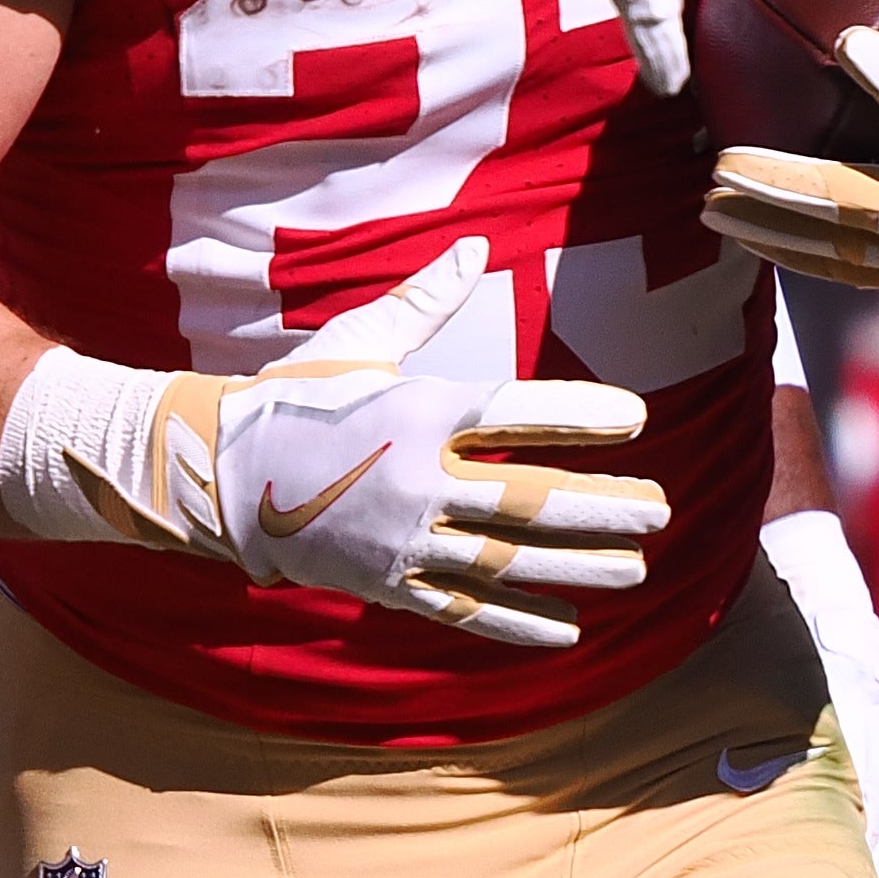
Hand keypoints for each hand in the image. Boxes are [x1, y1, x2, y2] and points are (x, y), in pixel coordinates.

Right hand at [15, 240, 671, 647]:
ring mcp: (402, 539)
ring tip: (637, 570)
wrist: (218, 474)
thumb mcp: (359, 341)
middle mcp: (416, 479)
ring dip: (577, 569)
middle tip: (660, 508)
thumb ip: (426, 300)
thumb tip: (474, 245)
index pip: (514, 412)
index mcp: (416, 411)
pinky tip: (568, 632)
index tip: (636, 417)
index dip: (578, 416)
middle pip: (527, 500)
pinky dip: (516, 622)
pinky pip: (462, 608)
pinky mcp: (387, 584)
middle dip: (600, 508)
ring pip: (507, 561)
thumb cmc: (295, 395)